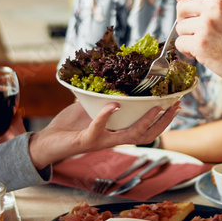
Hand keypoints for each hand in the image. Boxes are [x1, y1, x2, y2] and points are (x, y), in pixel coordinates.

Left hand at [27, 101, 179, 168]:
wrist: (46, 143)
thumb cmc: (68, 126)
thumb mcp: (89, 107)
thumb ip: (102, 97)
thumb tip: (114, 77)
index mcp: (116, 132)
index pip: (147, 130)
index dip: (163, 120)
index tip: (176, 104)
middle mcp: (113, 139)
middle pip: (147, 135)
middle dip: (164, 122)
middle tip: (176, 106)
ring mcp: (101, 141)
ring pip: (130, 136)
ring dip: (145, 121)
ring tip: (156, 107)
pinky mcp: (86, 141)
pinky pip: (99, 129)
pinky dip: (106, 116)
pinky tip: (114, 105)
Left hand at [173, 0, 221, 90]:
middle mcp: (216, 5)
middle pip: (182, 6)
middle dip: (185, 20)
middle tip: (198, 31)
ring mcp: (207, 24)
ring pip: (180, 26)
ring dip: (188, 37)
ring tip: (206, 43)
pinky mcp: (201, 43)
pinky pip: (180, 43)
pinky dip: (187, 50)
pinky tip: (202, 53)